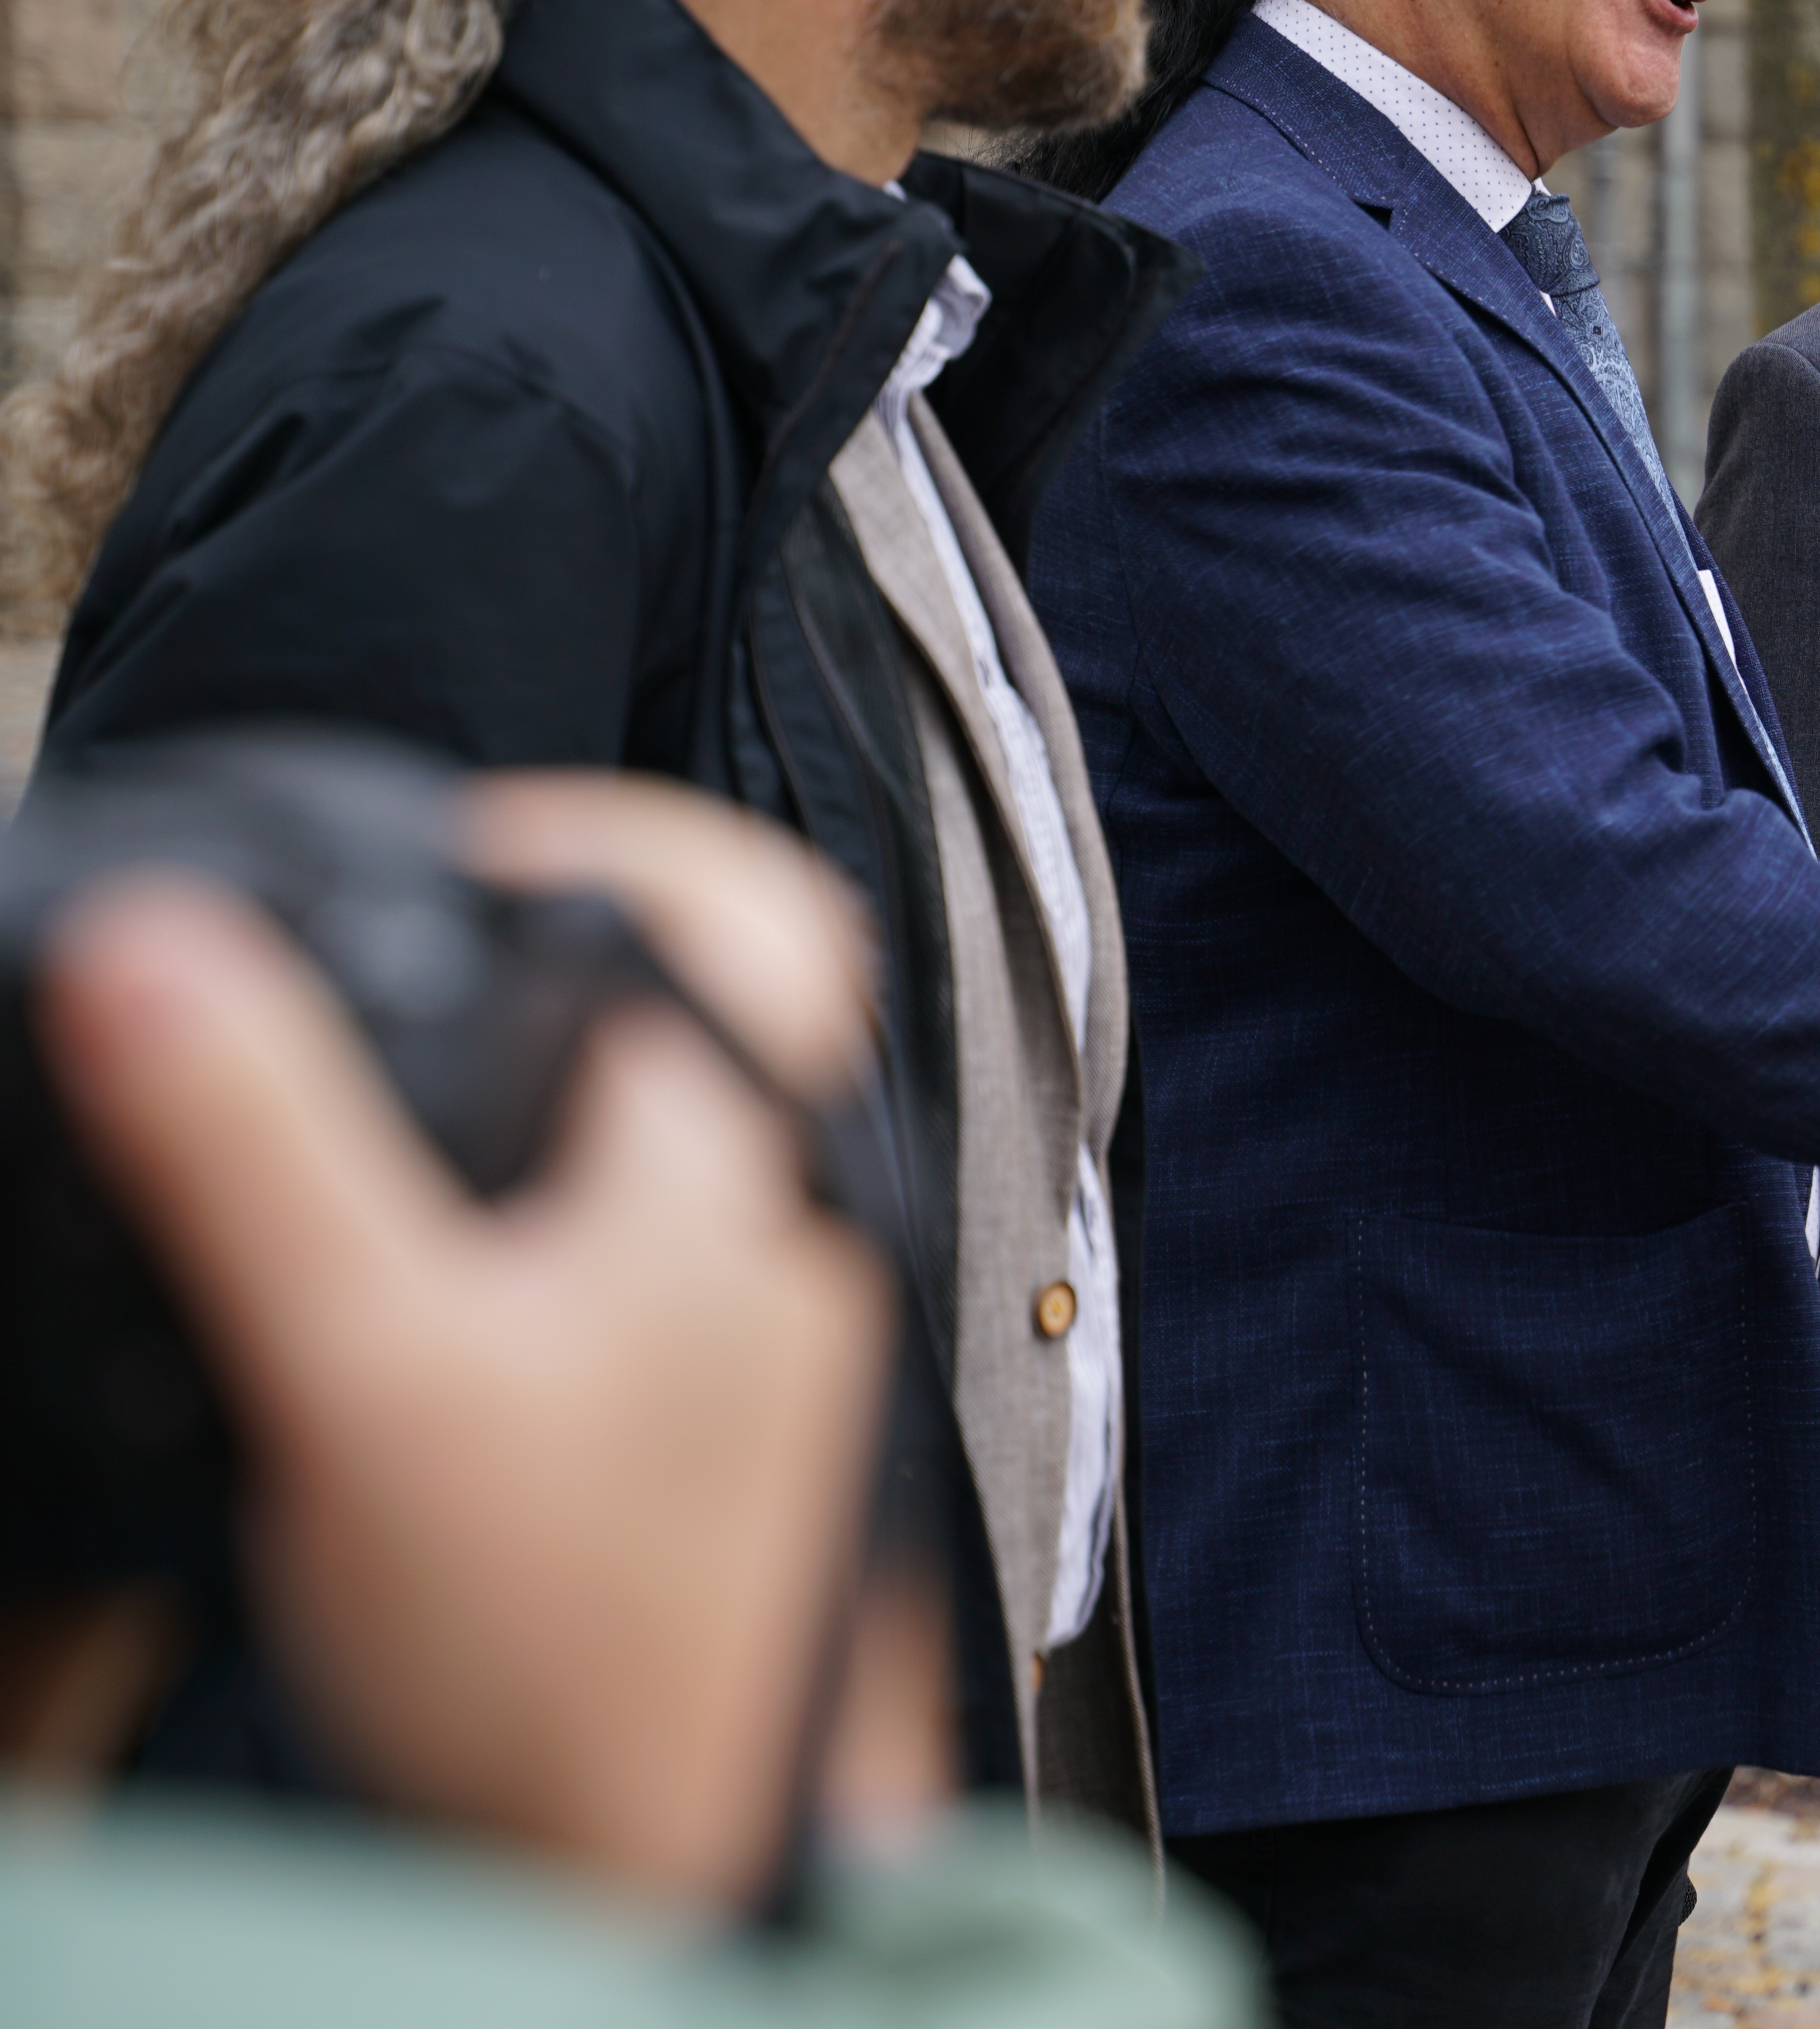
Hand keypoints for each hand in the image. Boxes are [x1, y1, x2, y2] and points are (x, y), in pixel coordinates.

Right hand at [29, 775, 897, 1908]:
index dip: (603, 839)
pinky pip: (621, 1244)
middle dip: (542, 955)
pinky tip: (411, 1247)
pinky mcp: (689, 1417)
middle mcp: (782, 1227)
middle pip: (694, 1004)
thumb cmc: (550, 1647)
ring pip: (650, 1127)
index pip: (748, 908)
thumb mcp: (370, 1368)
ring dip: (524, 1083)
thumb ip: (263, 1152)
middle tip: (389, 949)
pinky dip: (520, 1206)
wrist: (618, 1862)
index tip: (449, 856)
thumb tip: (155, 950)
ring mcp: (753, 1325)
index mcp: (744, 1172)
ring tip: (369, 1083)